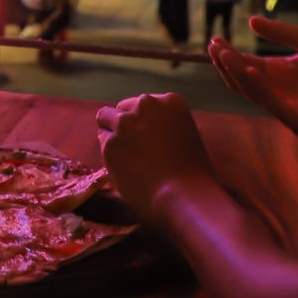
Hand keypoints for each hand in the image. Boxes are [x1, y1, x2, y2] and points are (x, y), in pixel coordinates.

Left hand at [96, 93, 218, 223]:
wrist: (184, 196)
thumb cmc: (194, 175)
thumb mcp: (187, 136)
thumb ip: (165, 125)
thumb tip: (144, 129)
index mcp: (170, 101)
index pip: (144, 104)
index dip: (144, 123)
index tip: (148, 140)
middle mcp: (146, 105)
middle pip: (123, 108)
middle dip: (126, 125)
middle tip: (135, 149)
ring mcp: (126, 122)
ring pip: (105, 118)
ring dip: (112, 134)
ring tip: (126, 157)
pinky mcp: (110, 143)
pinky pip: (103, 143)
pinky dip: (110, 154)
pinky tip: (125, 169)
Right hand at [211, 17, 297, 136]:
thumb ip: (282, 33)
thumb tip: (251, 21)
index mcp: (280, 74)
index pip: (247, 66)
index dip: (229, 55)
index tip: (214, 40)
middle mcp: (279, 93)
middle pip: (243, 82)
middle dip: (227, 66)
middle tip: (214, 48)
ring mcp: (287, 110)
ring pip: (254, 95)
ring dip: (238, 75)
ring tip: (226, 55)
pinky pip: (274, 106)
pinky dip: (260, 89)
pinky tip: (252, 71)